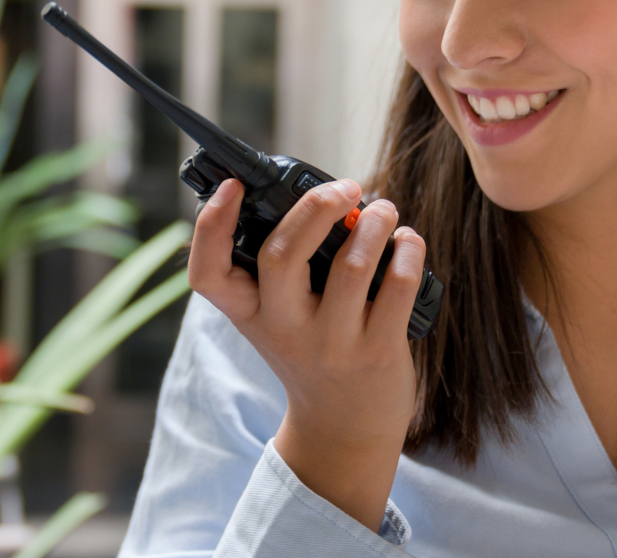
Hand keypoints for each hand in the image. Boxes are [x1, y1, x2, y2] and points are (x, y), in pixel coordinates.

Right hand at [188, 177, 427, 531]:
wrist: (344, 430)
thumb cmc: (312, 353)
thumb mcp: (278, 320)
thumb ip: (285, 269)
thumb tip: (325, 197)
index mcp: (250, 315)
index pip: (208, 274)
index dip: (211, 225)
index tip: (232, 186)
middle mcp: (284, 329)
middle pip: (281, 255)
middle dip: (315, 207)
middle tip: (344, 186)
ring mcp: (332, 342)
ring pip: (351, 264)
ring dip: (374, 222)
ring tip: (382, 210)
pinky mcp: (378, 350)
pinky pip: (398, 285)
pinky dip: (407, 249)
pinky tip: (406, 240)